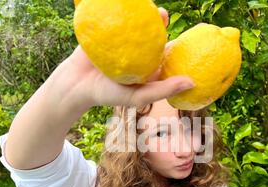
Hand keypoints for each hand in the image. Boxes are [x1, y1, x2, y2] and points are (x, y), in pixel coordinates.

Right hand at [51, 8, 193, 109]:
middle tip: (164, 15)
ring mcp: (123, 40)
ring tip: (151, 8)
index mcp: (148, 65)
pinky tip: (131, 3)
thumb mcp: (139, 96)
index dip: (180, 45)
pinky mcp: (108, 31)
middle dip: (160, 23)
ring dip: (144, 13)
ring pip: (136, 23)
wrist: (75, 85)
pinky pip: (118, 18)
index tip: (190, 37)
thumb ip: (164, 89)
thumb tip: (192, 82)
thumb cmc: (107, 94)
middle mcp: (138, 52)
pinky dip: (124, 10)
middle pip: (153, 33)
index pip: (168, 53)